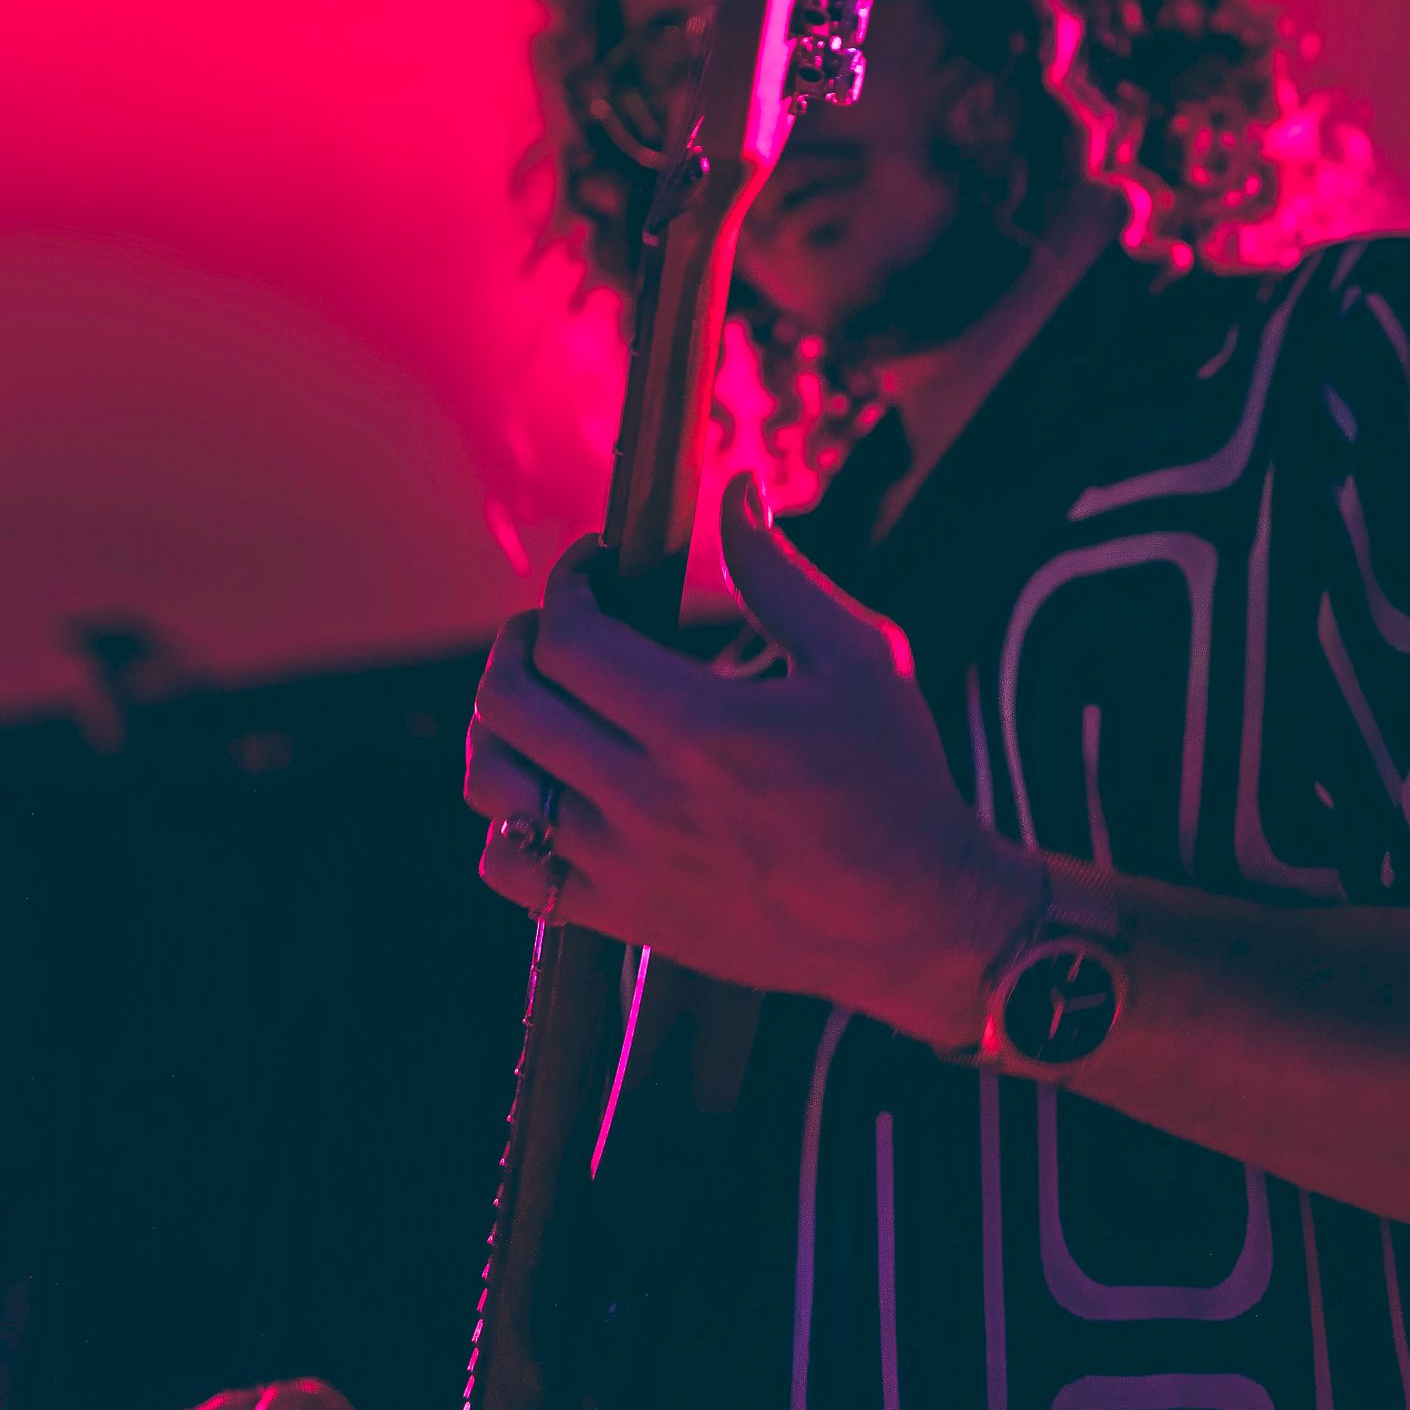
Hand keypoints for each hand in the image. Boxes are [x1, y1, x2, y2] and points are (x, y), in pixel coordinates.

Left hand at [466, 475, 1038, 1044]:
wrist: (915, 919)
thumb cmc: (894, 780)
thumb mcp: (858, 656)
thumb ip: (778, 572)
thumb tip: (737, 490)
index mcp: (702, 726)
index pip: (570, 638)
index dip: (567, 585)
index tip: (595, 568)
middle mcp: (647, 799)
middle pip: (511, 701)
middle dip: (520, 642)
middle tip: (558, 624)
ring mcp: (626, 865)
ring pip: (494, 783)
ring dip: (501, 725)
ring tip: (543, 700)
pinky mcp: (624, 918)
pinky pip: (512, 868)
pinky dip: (507, 823)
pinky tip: (552, 790)